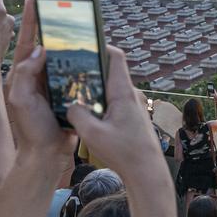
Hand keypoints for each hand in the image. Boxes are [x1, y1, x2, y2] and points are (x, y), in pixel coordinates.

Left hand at [5, 0, 74, 158]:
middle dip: (53, 25)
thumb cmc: (31, 128)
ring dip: (72, 41)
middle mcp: (40, 75)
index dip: (32, 21)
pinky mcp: (72, 92)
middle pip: (49, 44)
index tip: (35, 0)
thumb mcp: (20, 98)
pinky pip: (79, 72)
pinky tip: (94, 51)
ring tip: (78, 23)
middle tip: (60, 5)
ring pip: (65, 57)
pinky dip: (85, 61)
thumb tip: (41, 50)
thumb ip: (25, 73)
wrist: (48, 154)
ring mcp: (56, 83)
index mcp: (24, 73)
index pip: (28, 41)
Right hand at [68, 43, 163, 176]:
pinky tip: (86, 109)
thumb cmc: (124, 153)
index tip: (83, 45)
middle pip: (111, 70)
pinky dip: (100, 100)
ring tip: (74, 88)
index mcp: (123, 93)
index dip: (101, 46)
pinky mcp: (131, 117)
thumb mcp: (92, 134)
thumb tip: (69, 104)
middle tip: (70, 67)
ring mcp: (132, 106)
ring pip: (111, 86)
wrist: (147, 172)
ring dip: (95, 85)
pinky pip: (113, 100)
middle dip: (91, 66)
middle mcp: (130, 95)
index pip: (116, 57)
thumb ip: (77, 114)